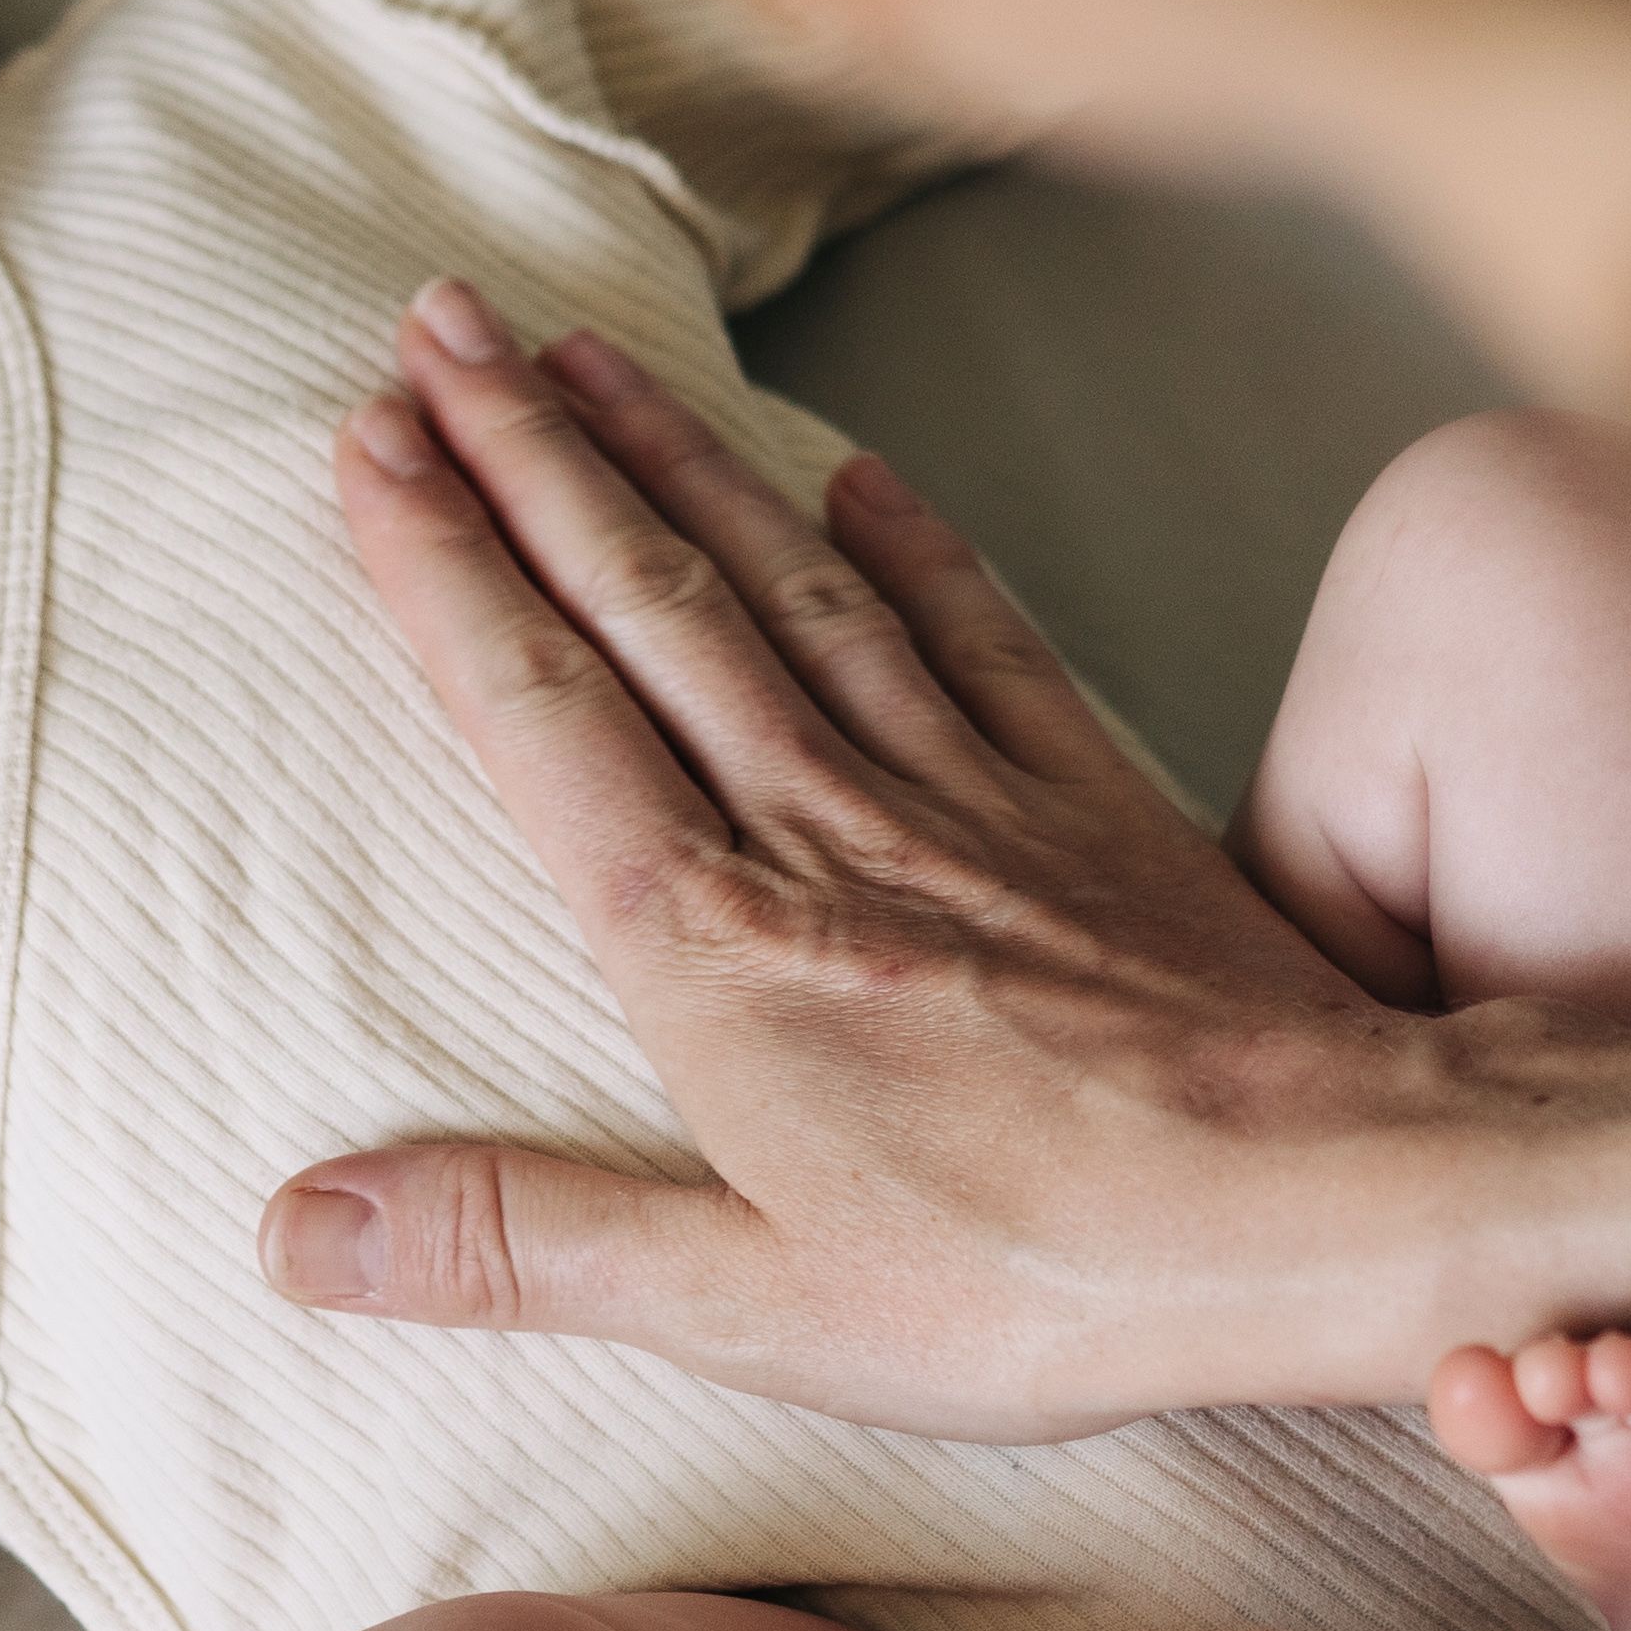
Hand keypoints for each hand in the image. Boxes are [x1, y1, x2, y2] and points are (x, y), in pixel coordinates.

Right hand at [270, 286, 1630, 1435]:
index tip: (364, 438)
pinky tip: (857, 468)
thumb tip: (295, 1232)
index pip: (538, 711)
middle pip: (643, 599)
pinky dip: (910, 539)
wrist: (1336, 1206)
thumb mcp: (757, 1308)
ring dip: (676, 451)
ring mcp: (967, 797)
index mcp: (714, 949)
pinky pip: (978, 630)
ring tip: (584, 349)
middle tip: (434, 322)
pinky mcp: (1093, 800)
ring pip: (787, 578)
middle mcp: (822, 830)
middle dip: (523, 449)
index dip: (441, 566)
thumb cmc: (1046, 1282)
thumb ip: (525, 1243)